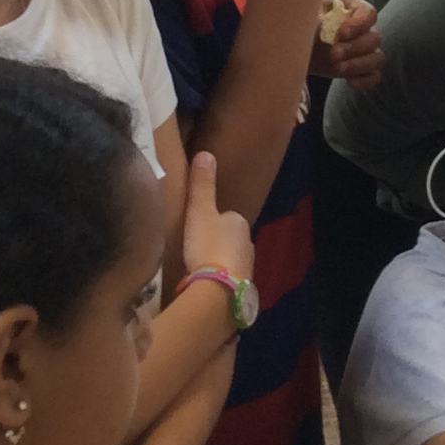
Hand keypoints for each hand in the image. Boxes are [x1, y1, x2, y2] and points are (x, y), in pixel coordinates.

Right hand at [177, 150, 253, 290]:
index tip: (196, 229)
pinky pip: (229, 278)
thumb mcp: (199, 212)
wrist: (218, 290)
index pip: (226, 216)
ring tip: (200, 268)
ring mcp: (248, 267)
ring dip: (219, 262)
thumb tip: (206, 153)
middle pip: (230, 239)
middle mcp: (249, 243)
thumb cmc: (208, 246)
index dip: (211, 221)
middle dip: (217, 243)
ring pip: (231, 259)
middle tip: (195, 249)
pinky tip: (207, 285)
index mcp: (239, 222)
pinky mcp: (242, 289)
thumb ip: (202, 185)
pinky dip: (220, 279)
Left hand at [311, 0, 383, 89]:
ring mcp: (365, 51)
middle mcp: (364, 29)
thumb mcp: (309, 16)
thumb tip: (323, 27)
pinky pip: (373, 77)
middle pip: (374, 38)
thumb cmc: (305, 24)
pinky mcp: (361, 70)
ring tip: (338, 68)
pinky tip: (349, 81)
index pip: (368, 14)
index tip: (341, 33)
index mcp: (353, 9)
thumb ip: (318, 19)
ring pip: (377, 58)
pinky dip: (364, 81)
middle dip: (354, 48)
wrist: (296, 45)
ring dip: (358, 65)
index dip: (359, 24)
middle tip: (334, 54)